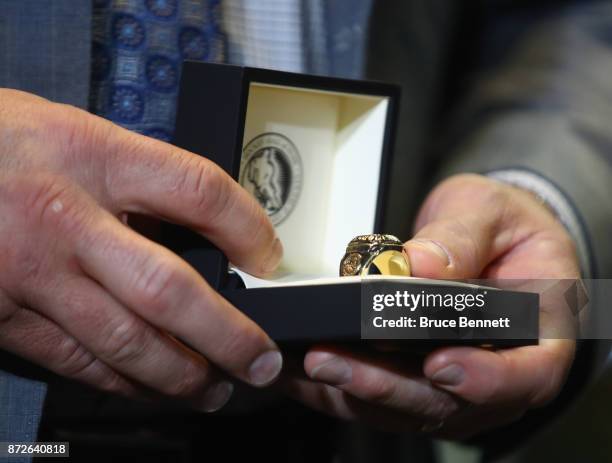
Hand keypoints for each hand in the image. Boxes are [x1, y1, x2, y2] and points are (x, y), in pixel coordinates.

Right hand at [0, 89, 283, 411]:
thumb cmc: (5, 139)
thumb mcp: (79, 134)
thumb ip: (138, 179)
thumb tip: (202, 229)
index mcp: (95, 157)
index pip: (197, 191)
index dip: (248, 227)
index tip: (269, 258)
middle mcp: (65, 218)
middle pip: (167, 290)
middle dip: (227, 336)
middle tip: (263, 361)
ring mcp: (31, 271)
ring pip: (123, 342)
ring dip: (180, 375)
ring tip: (217, 389)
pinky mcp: (1, 313)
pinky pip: (74, 359)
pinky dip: (122, 381)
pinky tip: (153, 387)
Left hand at [282, 174, 578, 437]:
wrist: (488, 240)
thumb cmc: (503, 229)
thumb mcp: (491, 212)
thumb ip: (462, 237)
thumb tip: (421, 265)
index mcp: (538, 335)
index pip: (528, 375)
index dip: (486, 380)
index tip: (439, 364)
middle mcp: (497, 373)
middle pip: (448, 401)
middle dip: (385, 385)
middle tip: (332, 360)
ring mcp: (453, 386)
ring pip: (403, 406)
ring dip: (350, 390)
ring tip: (305, 362)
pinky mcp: (414, 383)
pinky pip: (376, 397)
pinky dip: (336, 389)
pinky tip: (300, 371)